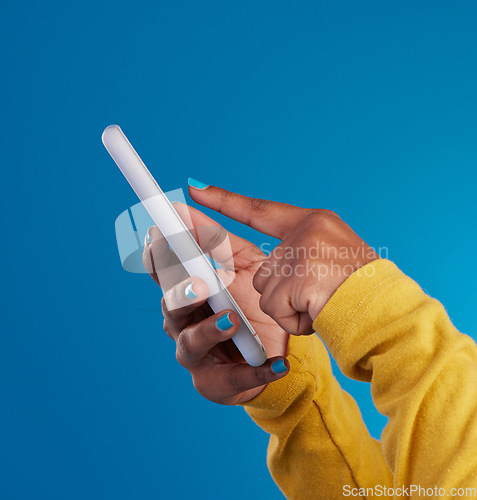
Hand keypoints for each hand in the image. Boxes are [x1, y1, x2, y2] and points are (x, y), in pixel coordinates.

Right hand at [142, 203, 288, 404]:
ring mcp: (197, 355)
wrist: (275, 347)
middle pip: (169, 307)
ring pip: (190, 344)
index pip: (164, 272)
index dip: (159, 254)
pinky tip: (277, 364)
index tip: (161, 231)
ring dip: (210, 331)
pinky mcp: (218, 384)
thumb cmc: (252, 301)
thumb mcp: (241, 263)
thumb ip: (216, 235)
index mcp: (187, 291)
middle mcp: (183, 322)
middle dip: (180, 293)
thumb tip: (192, 192)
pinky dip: (253, 372)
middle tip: (199, 281)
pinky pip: (231, 381)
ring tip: (233, 320)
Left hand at [188, 181, 379, 335]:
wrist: (390, 312)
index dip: (226, 201)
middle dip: (285, 293)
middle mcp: (307, 230)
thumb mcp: (333, 259)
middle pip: (265, 270)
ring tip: (325, 305)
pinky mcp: (299, 279)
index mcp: (315, 222)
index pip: (260, 211)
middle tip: (322, 294)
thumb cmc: (363, 291)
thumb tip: (270, 272)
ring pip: (267, 292)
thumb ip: (299, 256)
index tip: (195, 188)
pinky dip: (297, 322)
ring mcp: (303, 253)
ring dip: (291, 309)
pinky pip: (277, 310)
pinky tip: (321, 315)